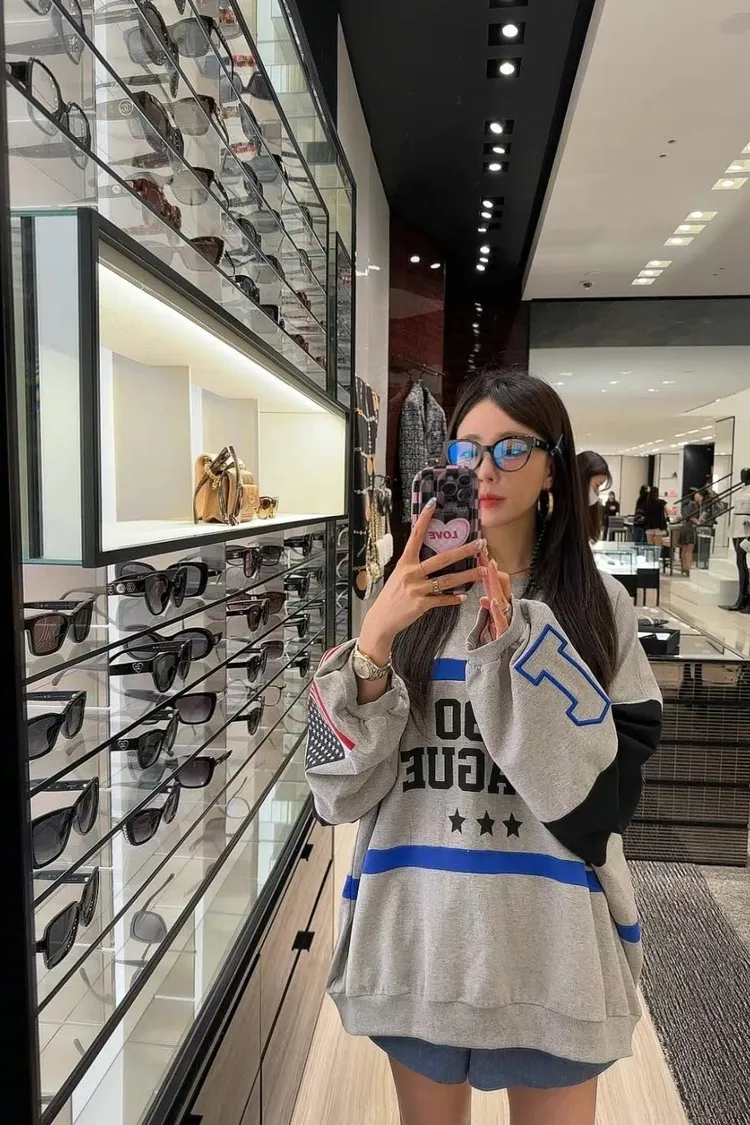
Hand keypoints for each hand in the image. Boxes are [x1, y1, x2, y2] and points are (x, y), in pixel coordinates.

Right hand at [359, 499, 483, 662]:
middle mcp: (411, 573)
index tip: (433, 504)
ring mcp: (416, 589)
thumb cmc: (392, 596)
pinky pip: (442, 600)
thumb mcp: (399, 575)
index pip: (415, 536)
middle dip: (463, 551)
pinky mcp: (421, 604)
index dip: (424, 519)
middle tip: (480, 544)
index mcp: (405, 562)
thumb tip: (428, 552)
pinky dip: (453, 598)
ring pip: (447, 580)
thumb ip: (413, 565)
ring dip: (467, 576)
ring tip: (482, 571)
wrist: (381, 619)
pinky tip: (464, 596)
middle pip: (441, 559)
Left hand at [478, 554, 511, 640]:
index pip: (495, 585)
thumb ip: (491, 610)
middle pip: (498, 585)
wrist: (506, 664)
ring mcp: (506, 620)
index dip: (488, 570)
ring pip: (500, 597)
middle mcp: (506, 610)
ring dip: (494, 582)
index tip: (481, 554)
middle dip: (491, 569)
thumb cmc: (500, 644)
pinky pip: (500, 620)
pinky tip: (491, 600)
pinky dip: (495, 610)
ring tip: (489, 567)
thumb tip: (485, 598)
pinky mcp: (504, 633)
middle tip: (483, 552)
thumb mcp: (494, 625)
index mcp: (501, 608)